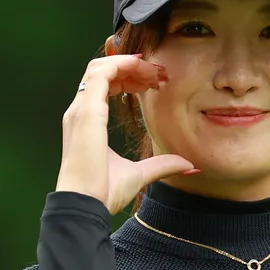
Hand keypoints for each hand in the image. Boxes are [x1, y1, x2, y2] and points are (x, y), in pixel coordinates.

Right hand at [55, 53, 192, 212]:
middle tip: (159, 73)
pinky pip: (101, 75)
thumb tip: (189, 165)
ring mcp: (81, 110)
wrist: (86, 206)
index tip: (154, 82)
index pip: (103, 85)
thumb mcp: (140, 175)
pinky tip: (142, 69)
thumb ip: (162, 165)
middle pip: (102, 71)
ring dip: (128, 63)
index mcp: (88, 122)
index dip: (128, 77)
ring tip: (154, 71)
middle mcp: (80, 112)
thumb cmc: (104, 193)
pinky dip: (121, 65)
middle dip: (131, 67)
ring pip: (100, 67)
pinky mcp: (86, 113)